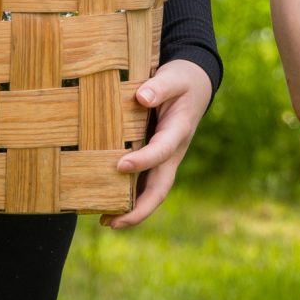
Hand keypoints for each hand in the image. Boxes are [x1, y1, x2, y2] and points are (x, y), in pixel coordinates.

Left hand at [104, 58, 212, 230]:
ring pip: (151, 191)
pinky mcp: (155, 160)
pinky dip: (128, 197)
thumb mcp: (173, 77)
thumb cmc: (181, 81)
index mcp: (178, 132)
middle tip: (113, 222)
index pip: (161, 151)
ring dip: (132, 210)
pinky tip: (106, 205)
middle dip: (139, 209)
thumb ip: (159, 87)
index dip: (143, 161)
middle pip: (160, 188)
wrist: (195, 85)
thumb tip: (141, 97)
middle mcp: (172, 153)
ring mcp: (164, 160)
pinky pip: (143, 183)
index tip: (120, 165)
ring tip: (105, 222)